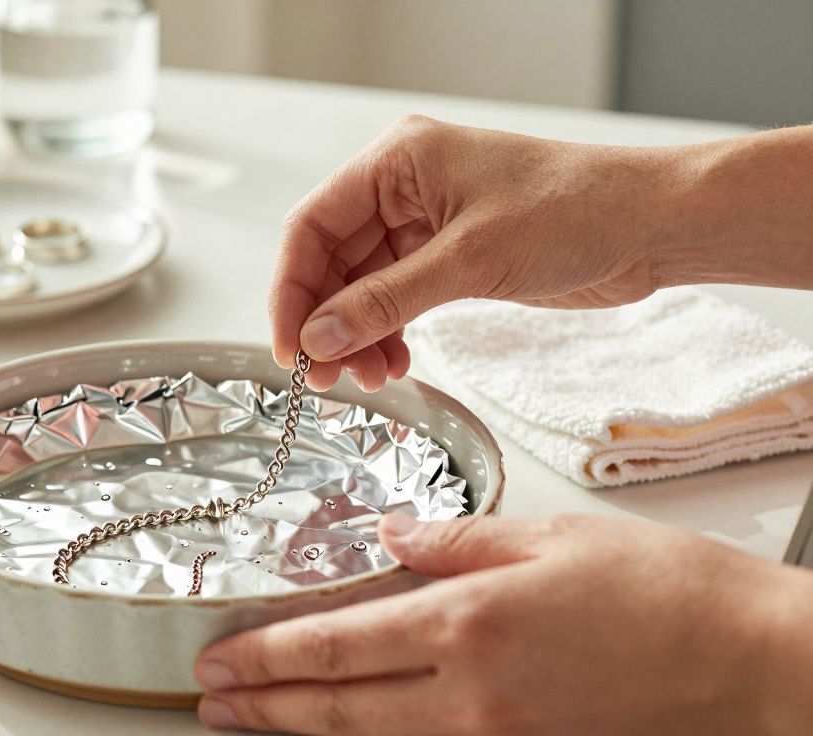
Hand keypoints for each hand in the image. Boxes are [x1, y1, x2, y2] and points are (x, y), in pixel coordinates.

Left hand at [195, 514, 812, 734]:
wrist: (746, 660)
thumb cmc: (659, 589)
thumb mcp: (545, 535)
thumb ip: (452, 538)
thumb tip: (388, 534)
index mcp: (466, 622)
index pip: (336, 646)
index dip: (267, 655)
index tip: (219, 656)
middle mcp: (469, 693)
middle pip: (339, 706)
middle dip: (264, 705)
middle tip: (210, 701)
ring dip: (302, 732)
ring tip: (250, 722)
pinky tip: (343, 735)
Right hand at [269, 115, 682, 390]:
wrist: (651, 225)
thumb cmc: (575, 211)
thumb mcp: (469, 260)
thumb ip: (387, 301)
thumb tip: (320, 337)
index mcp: (397, 160)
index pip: (312, 225)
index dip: (292, 289)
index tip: (290, 346)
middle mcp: (403, 187)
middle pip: (331, 259)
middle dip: (327, 320)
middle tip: (325, 376)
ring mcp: (425, 222)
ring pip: (362, 285)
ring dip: (358, 334)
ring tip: (370, 379)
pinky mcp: (449, 255)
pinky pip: (396, 298)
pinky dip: (388, 332)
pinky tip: (396, 364)